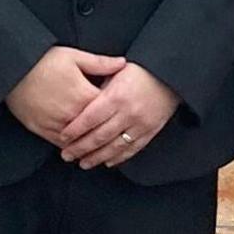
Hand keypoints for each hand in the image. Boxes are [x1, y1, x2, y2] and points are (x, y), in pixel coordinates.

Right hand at [7, 46, 130, 143]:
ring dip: (91, 145)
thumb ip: (100, 63)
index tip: (123, 109)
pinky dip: (72, 147)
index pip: (110, 109)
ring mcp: (57, 124)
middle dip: (107, 131)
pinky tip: (79, 149)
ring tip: (102, 146)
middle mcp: (72, 114)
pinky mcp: (42, 130)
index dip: (118, 110)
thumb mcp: (73, 56)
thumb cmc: (43, 61)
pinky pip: (62, 144)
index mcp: (84, 95)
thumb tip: (123, 64)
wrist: (11, 71)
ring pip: (81, 141)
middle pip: (97, 129)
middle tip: (117, 132)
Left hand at [58, 62, 181, 169]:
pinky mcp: (151, 131)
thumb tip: (78, 103)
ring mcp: (141, 124)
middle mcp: (128, 112)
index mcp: (116, 96)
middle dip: (80, 148)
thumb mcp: (116, 72)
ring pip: (114, 147)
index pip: (89, 118)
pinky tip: (107, 162)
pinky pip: (132, 149)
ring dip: (97, 157)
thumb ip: (98, 88)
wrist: (170, 74)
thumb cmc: (139, 70)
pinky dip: (118, 157)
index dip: (74, 130)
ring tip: (83, 163)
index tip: (62, 137)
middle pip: (99, 136)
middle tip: (66, 155)